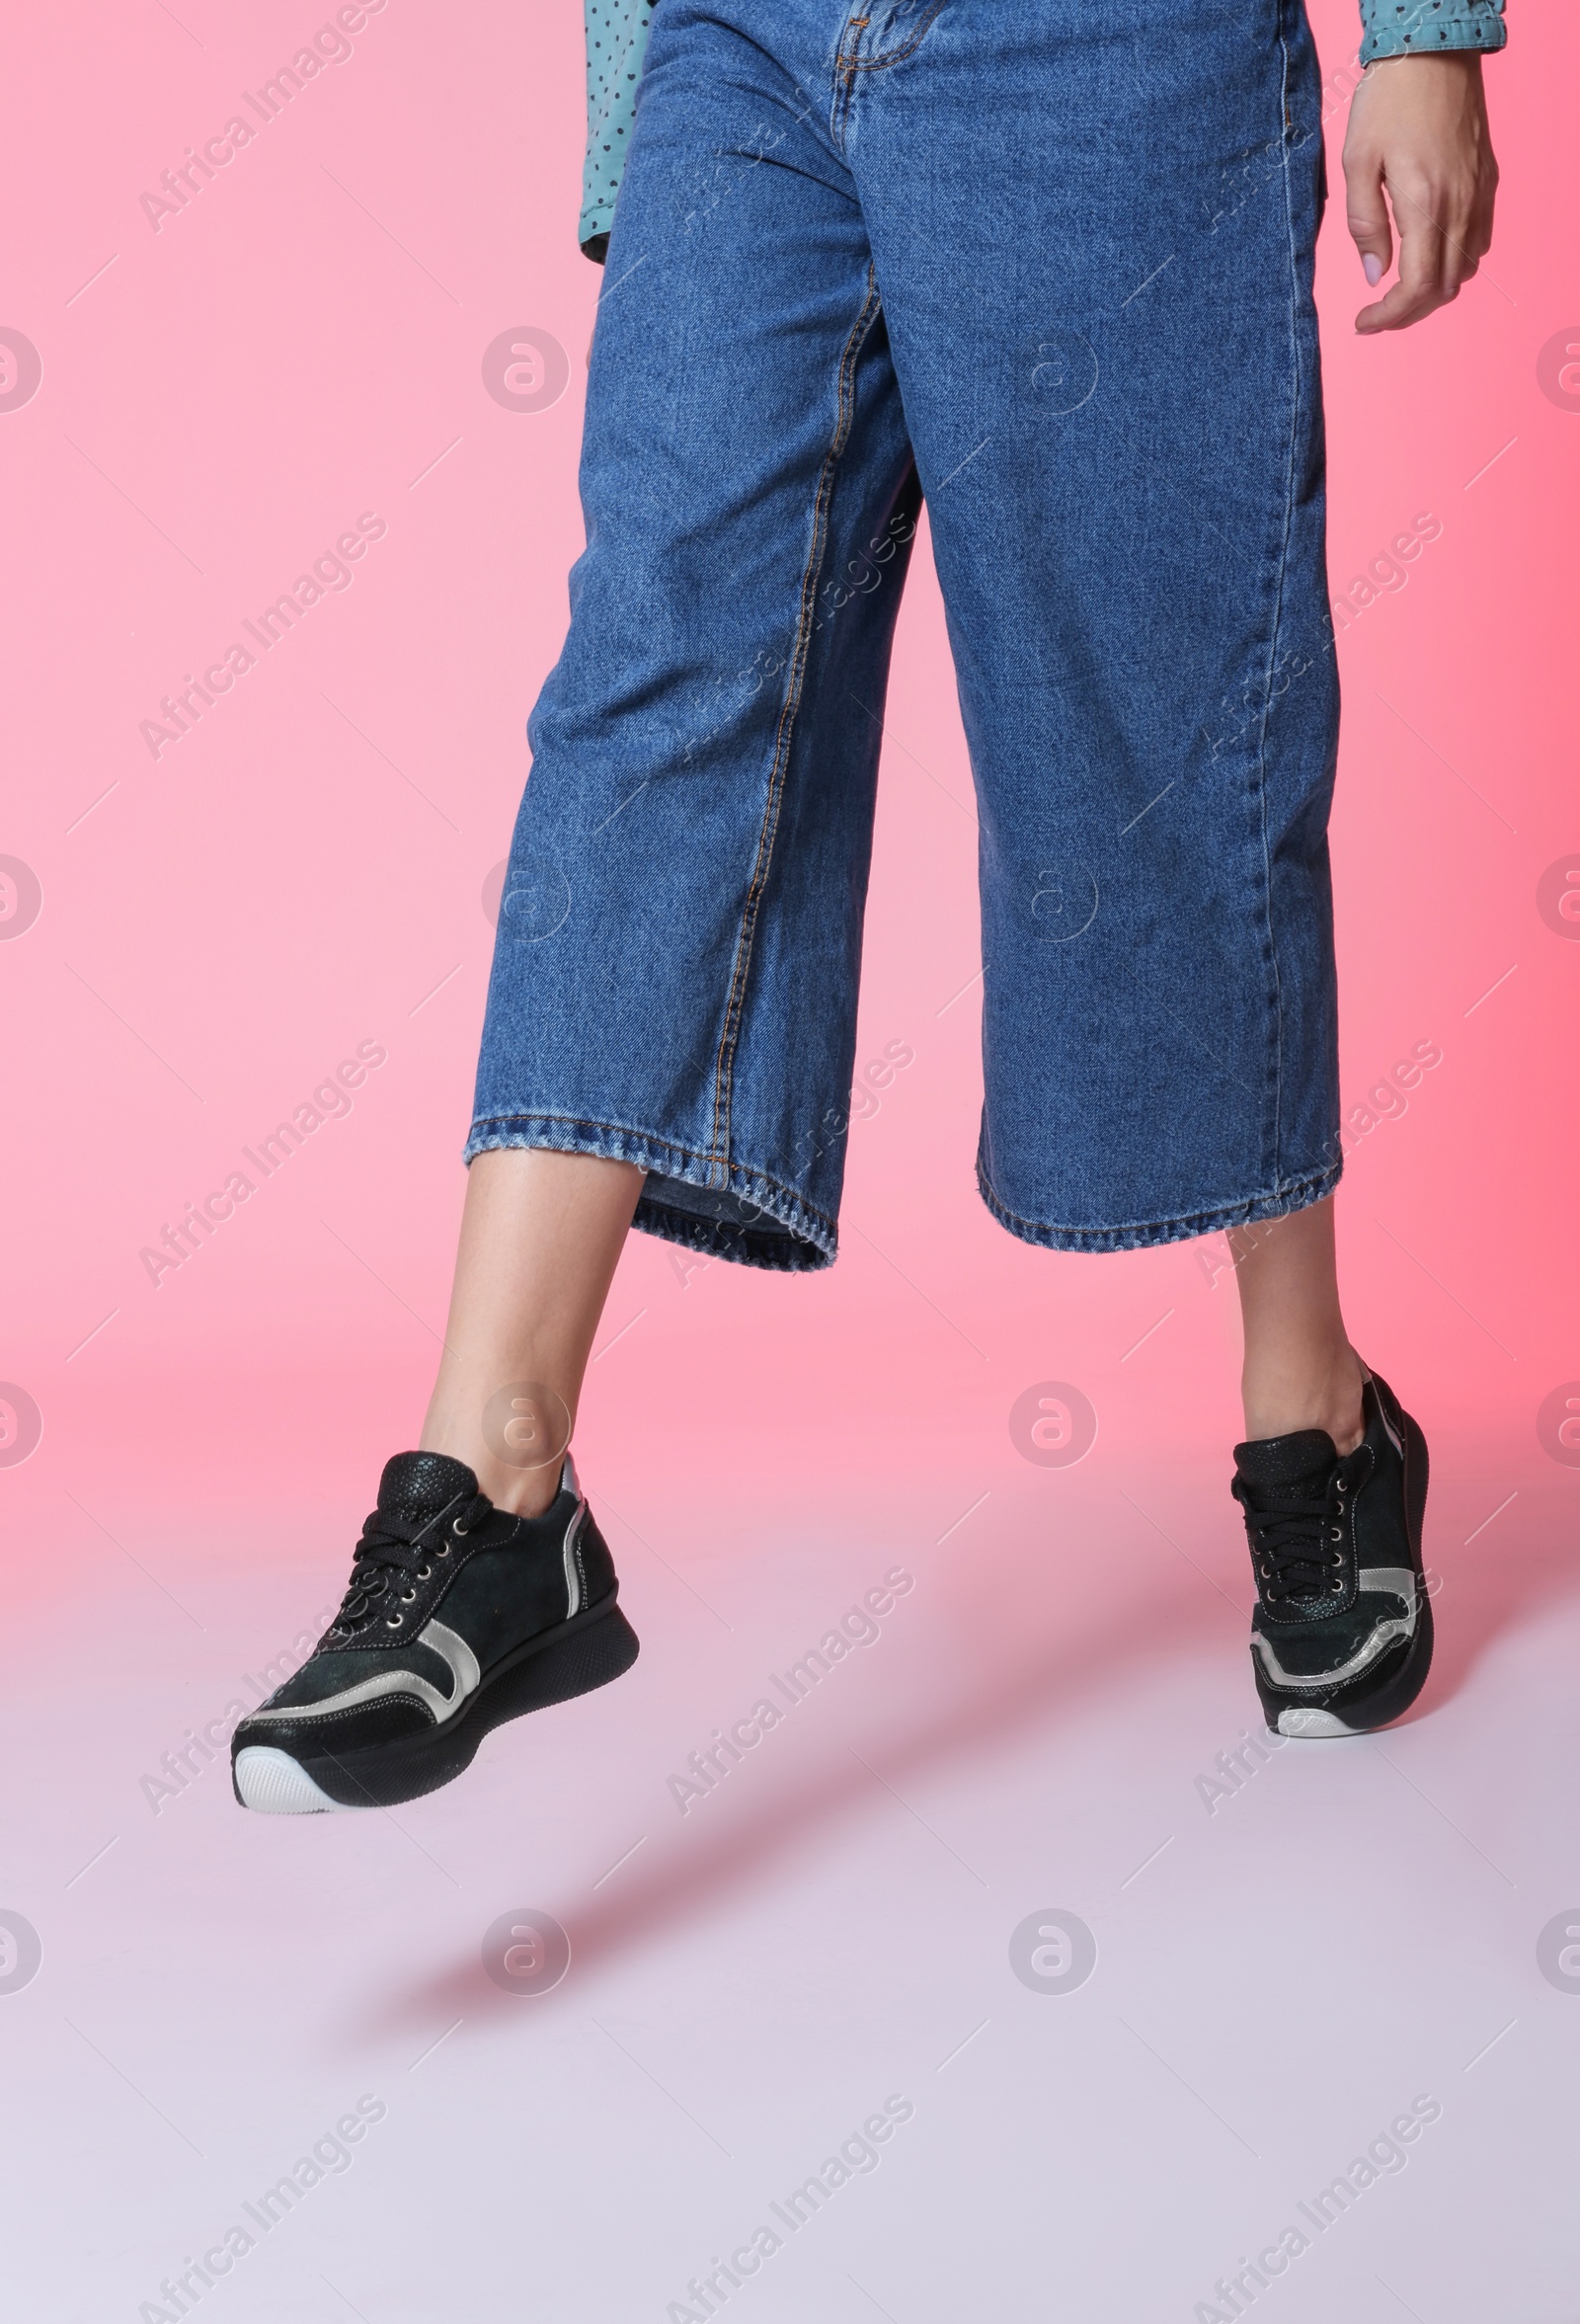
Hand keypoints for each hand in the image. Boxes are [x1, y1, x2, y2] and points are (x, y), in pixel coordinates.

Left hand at [1343, 52, 1498, 333]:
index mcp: (1423, 205)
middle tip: (1378, 313)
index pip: (1417, 288)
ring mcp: (1478, 194)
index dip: (1391, 317)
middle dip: (1410, 311)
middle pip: (1444, 288)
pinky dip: (1454, 260)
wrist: (1433, 53)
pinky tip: (1428, 252)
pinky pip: (1478, 239)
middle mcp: (1459, 206)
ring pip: (1465, 267)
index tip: (1365, 323)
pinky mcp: (1487, 180)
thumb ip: (1364, 224)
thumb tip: (1374, 273)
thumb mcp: (1356, 163)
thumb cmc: (1388, 102)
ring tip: (1400, 287)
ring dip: (1434, 288)